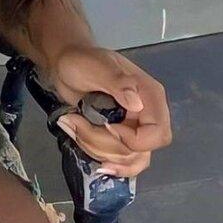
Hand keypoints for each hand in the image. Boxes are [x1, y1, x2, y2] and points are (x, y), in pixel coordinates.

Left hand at [46, 45, 172, 177]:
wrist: (64, 65)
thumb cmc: (81, 61)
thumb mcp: (96, 67)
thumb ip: (117, 82)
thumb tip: (136, 104)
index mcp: (149, 96)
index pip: (158, 133)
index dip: (132, 140)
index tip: (106, 127)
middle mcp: (147, 116)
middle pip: (140, 152)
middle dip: (106, 146)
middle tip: (78, 125)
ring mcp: (133, 129)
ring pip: (127, 160)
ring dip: (97, 151)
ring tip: (74, 127)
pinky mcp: (119, 139)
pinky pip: (118, 161)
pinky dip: (99, 157)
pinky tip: (85, 147)